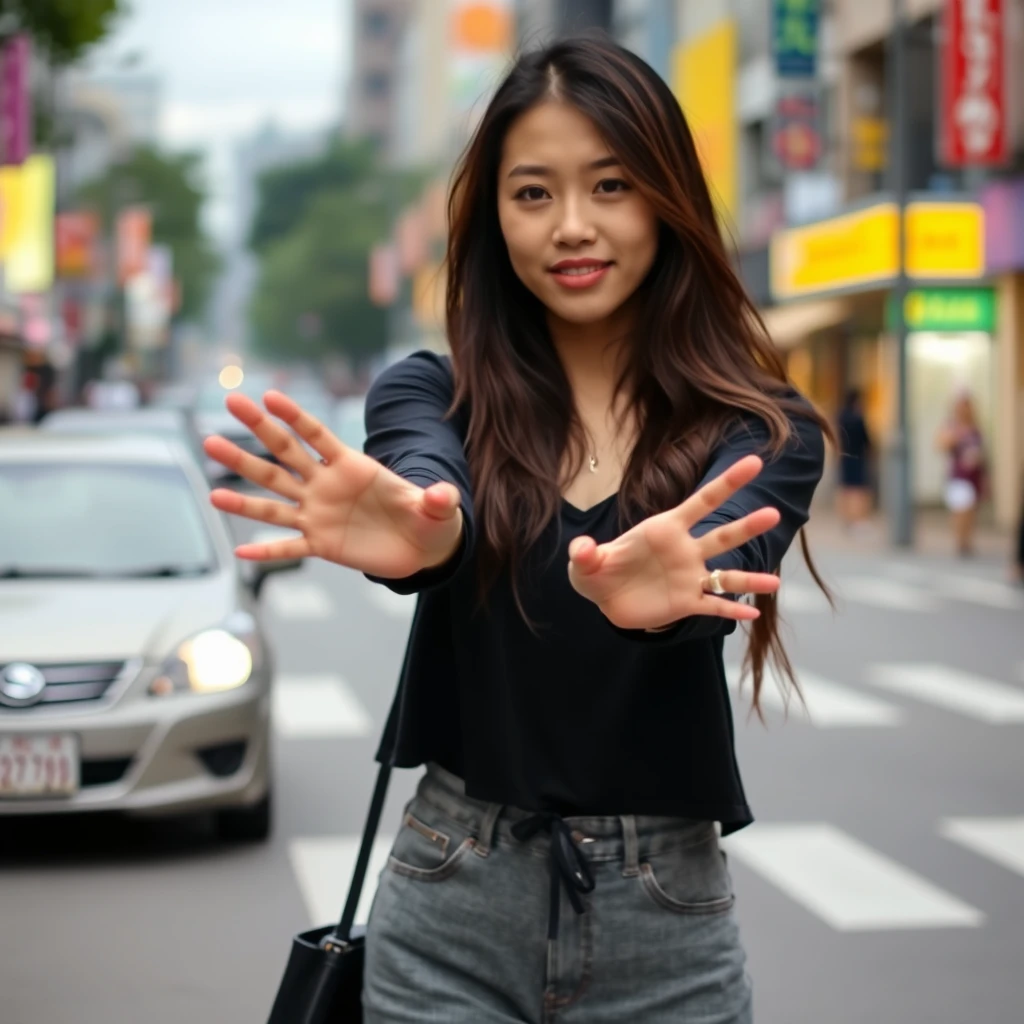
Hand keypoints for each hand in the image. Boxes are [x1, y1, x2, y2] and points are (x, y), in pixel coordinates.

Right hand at [203, 390, 463, 577]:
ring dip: (244, 499)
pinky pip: (290, 548)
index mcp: (353, 466)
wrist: (422, 546)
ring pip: (274, 502)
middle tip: (227, 408)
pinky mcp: (322, 544)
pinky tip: (240, 554)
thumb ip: (437, 498)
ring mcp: (320, 515)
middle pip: (283, 457)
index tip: (268, 396)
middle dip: (255, 434)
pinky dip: (268, 551)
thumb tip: (442, 496)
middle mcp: (327, 486)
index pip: (318, 436)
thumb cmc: (427, 517)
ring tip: (212, 493)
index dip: (294, 417)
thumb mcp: (438, 507)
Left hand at [566, 455, 780, 629]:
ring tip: (776, 583)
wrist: (604, 597)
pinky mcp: (686, 603)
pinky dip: (731, 611)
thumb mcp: (584, 562)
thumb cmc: (598, 569)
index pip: (701, 502)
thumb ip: (585, 553)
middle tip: (773, 513)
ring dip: (750, 579)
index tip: (754, 463)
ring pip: (726, 576)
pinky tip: (752, 615)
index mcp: (665, 529)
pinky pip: (713, 606)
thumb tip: (582, 550)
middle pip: (722, 536)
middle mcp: (685, 550)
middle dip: (747, 526)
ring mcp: (689, 577)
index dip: (727, 483)